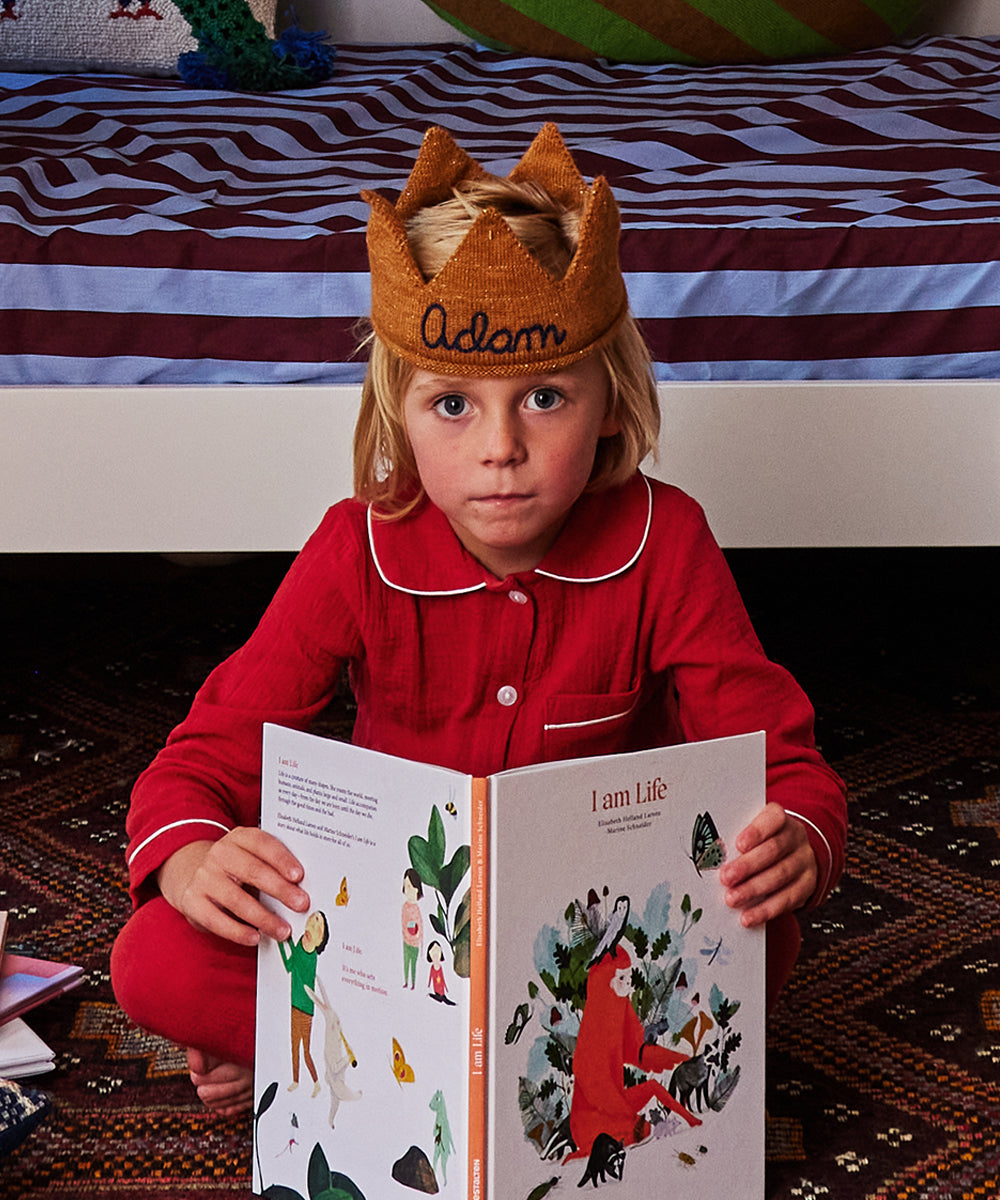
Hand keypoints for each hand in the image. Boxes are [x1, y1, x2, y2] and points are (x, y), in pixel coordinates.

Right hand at [157, 828, 308, 946]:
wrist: (189, 871)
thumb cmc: (234, 867)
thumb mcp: (251, 856)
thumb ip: (272, 866)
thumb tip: (302, 889)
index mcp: (239, 838)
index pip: (262, 844)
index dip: (281, 859)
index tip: (299, 875)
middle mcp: (220, 853)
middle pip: (253, 871)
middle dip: (280, 889)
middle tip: (301, 904)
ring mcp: (204, 877)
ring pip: (237, 899)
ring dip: (263, 917)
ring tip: (283, 930)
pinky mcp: (192, 901)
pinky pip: (216, 919)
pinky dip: (237, 931)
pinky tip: (254, 937)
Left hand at [718, 803, 815, 927]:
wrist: (795, 854)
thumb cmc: (763, 841)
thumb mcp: (753, 832)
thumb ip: (737, 838)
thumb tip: (711, 852)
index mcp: (780, 818)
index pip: (773, 819)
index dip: (756, 832)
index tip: (738, 844)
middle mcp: (796, 837)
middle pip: (774, 850)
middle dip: (748, 865)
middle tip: (726, 877)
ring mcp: (804, 861)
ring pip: (781, 875)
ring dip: (753, 889)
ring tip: (732, 899)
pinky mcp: (807, 885)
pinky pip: (788, 899)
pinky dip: (766, 910)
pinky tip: (748, 916)